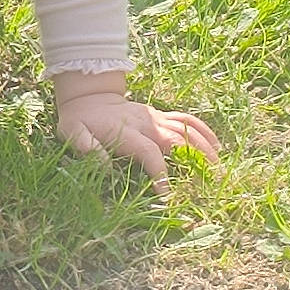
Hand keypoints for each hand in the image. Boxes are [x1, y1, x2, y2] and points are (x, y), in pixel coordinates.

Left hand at [54, 79, 218, 193]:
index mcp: (127, 132)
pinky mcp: (160, 115)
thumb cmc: (79, 120)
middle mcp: (146, 123)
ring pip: (186, 128)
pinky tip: (216, 145)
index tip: (166, 194)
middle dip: (194, 160)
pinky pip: (186, 119)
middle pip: (176, 140)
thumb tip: (102, 163)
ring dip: (204, 146)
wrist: (88, 96)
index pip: (149, 153)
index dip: (159, 173)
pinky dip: (203, 130)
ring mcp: (155, 117)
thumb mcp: (72, 133)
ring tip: (218, 167)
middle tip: (208, 182)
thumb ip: (86, 146)